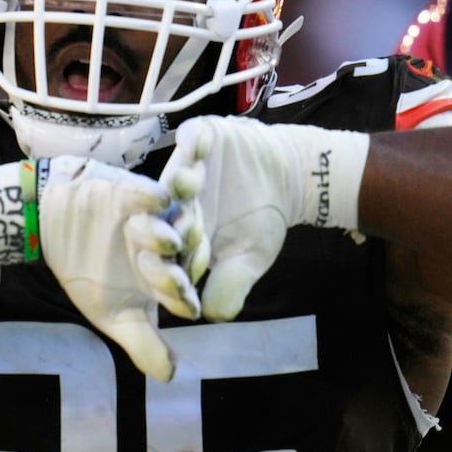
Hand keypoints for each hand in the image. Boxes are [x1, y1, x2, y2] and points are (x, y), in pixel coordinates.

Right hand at [38, 156, 198, 380]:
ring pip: (166, 226)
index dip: (181, 299)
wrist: (52, 225)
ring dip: (167, 232)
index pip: (179, 290)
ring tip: (171, 240)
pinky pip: (146, 193)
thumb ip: (142, 343)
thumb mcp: (111, 314)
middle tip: (176, 281)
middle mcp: (165, 248)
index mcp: (165, 277)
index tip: (185, 310)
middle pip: (177, 259)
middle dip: (174, 268)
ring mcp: (152, 220)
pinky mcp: (135, 191)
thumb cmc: (86, 270)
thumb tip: (170, 377)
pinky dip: (150, 196)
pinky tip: (158, 199)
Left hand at [159, 116, 368, 320]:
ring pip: (176, 176)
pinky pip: (194, 137)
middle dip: (167, 227)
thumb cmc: (260, 223)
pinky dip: (196, 139)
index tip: (174, 283)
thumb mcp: (249, 259)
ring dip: (181, 181)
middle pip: (163, 217)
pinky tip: (200, 141)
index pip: (167, 256)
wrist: (287, 180)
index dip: (169, 269)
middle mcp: (174, 204)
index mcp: (177, 236)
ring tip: (188, 184)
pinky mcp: (200, 138)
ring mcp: (186, 168)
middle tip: (172, 239)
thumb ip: (230, 284)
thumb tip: (214, 315)